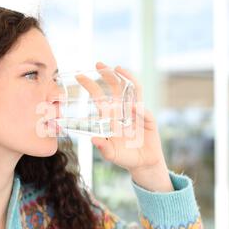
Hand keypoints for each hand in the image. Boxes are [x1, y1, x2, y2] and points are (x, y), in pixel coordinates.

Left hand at [83, 62, 173, 192]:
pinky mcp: (149, 120)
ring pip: (132, 91)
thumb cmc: (125, 158)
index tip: (80, 76)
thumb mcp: (112, 155)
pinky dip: (139, 109)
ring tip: (118, 68)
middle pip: (116, 88)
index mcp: (111, 118)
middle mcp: (123, 112)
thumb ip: (104, 149)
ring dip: (126, 78)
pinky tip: (134, 109)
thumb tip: (93, 140)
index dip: (91, 86)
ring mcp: (137, 114)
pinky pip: (144, 111)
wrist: (144, 164)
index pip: (100, 98)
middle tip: (98, 64)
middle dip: (108, 75)